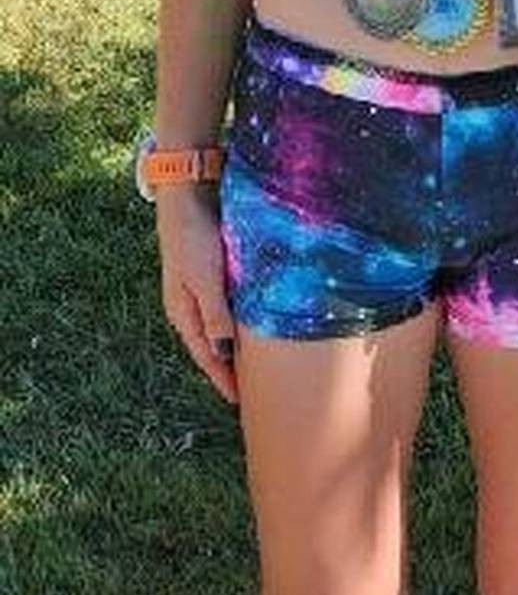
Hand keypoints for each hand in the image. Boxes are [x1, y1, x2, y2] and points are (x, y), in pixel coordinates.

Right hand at [154, 185, 238, 404]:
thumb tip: (223, 352)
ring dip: (237, 346)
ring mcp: (200, 289)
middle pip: (213, 345)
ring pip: (221, 327)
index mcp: (182, 312)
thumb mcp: (205, 278)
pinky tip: (257, 324)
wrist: (187, 192)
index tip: (240, 402)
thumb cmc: (194, 235)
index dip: (223, 379)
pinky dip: (240, 321)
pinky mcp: (213, 272)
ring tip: (258, 365)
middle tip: (253, 390)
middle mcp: (190, 305)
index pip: (206, 356)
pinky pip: (228, 306)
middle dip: (230, 368)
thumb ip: (215, 314)